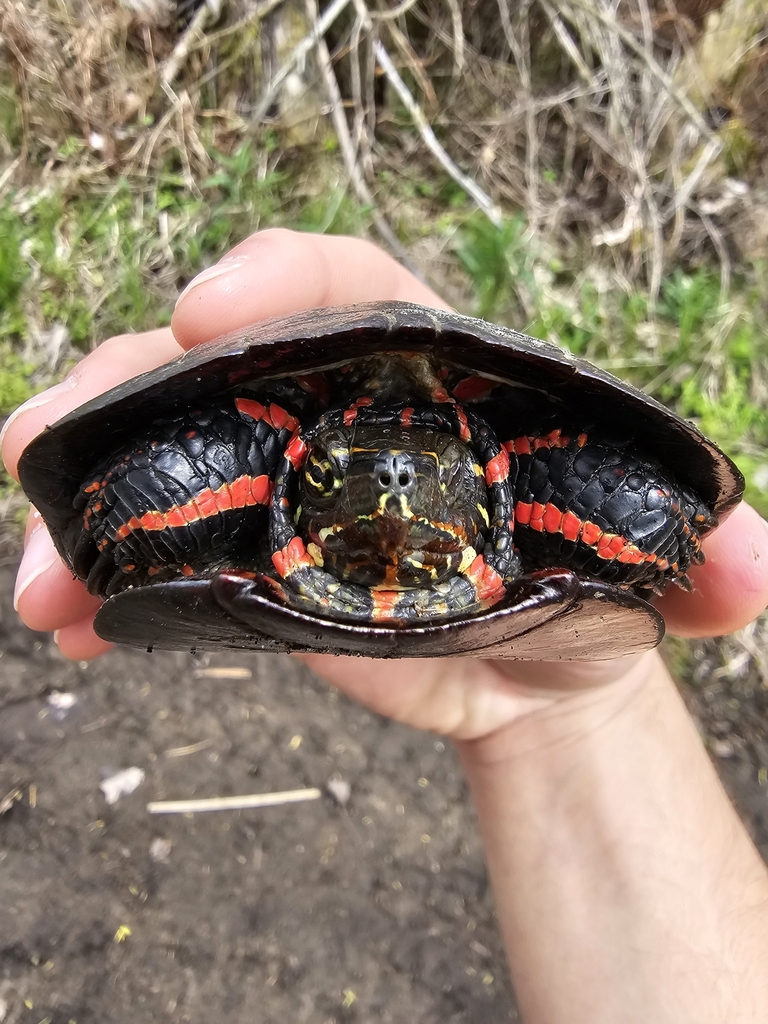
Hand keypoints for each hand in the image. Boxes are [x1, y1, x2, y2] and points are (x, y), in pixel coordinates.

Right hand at [3, 230, 766, 739]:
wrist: (537, 665)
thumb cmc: (590, 582)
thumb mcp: (654, 564)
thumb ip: (707, 559)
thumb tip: (752, 572)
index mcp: (428, 371)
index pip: (345, 287)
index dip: (274, 280)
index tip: (210, 309)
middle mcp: (335, 411)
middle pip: (213, 370)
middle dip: (124, 390)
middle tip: (49, 438)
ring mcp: (278, 486)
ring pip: (159, 459)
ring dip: (85, 503)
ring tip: (38, 571)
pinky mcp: (249, 566)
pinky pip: (160, 556)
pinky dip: (105, 587)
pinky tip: (70, 625)